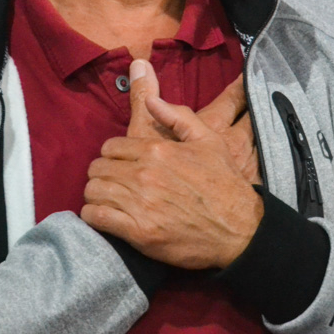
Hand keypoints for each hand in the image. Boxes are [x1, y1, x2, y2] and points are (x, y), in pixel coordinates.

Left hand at [81, 60, 262, 268]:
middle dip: (102, 174)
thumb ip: (178, 116)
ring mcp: (140, 204)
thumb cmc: (225, 183)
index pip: (110, 146)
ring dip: (97, 194)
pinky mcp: (138, 232)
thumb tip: (151, 101)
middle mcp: (145, 174)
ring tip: (107, 199)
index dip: (112, 155)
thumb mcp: (209, 140)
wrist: (240, 229)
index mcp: (157, 150)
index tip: (119, 164)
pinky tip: (103, 216)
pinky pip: (97, 218)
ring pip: (93, 191)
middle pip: (98, 168)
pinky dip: (93, 216)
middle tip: (112, 182)